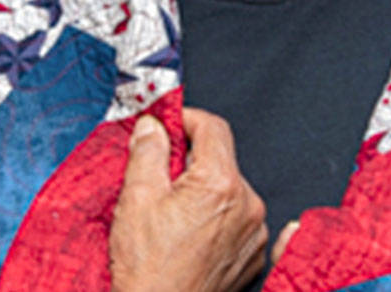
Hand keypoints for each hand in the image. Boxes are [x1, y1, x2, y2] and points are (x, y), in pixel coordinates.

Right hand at [109, 108, 266, 291]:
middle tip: (159, 176)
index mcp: (221, 184)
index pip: (213, 127)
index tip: (166, 125)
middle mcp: (247, 206)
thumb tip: (153, 127)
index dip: (185, 120)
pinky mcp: (252, 256)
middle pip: (220, 160)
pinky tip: (188, 235)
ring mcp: (254, 233)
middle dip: (190, 160)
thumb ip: (147, 152)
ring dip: (203, 191)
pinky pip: (236, 220)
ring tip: (171, 215)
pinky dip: (215, 218)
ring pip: (228, 190)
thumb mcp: (136, 199)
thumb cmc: (149, 272)